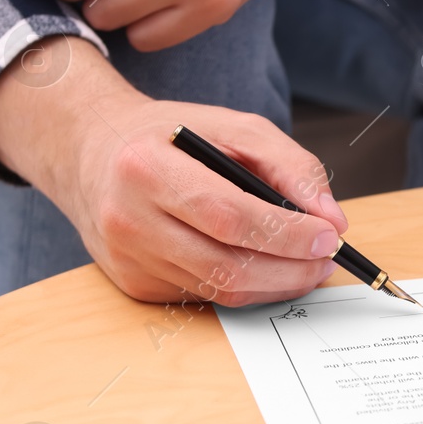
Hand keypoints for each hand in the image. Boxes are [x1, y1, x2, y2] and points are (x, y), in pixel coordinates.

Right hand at [0, 37, 350, 304]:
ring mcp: (127, 258)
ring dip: (275, 285)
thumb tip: (331, 218)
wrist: (90, 151)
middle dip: (291, 269)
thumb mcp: (233, 127)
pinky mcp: (133, 283)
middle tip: (327, 260)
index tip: (328, 236)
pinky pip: (204, 296)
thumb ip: (290, 167)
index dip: (286, 233)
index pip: (229, 215)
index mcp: (146, 167)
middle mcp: (128, 218)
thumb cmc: (169, 135)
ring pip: (219, 289)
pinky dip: (245, 286)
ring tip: (307, 266)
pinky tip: (264, 267)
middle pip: (226, 264)